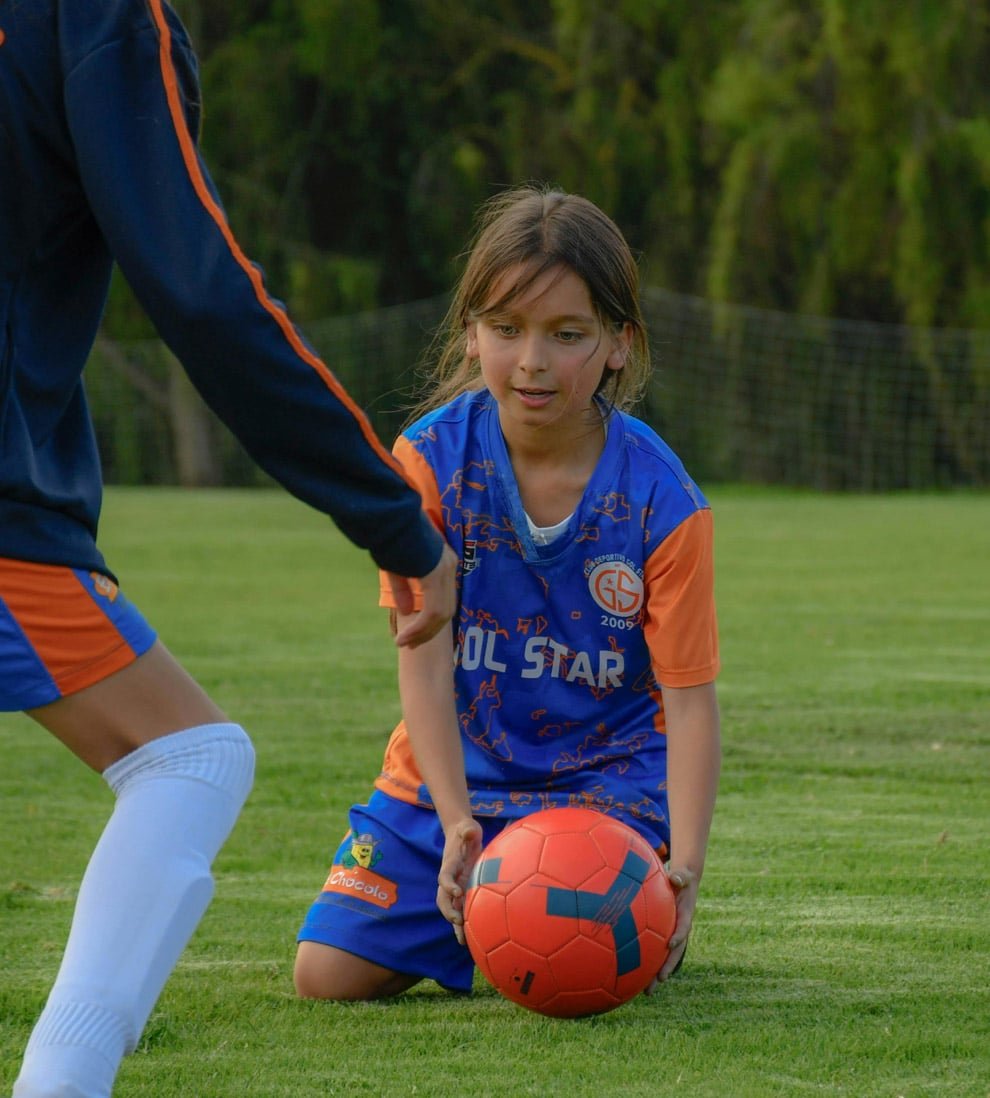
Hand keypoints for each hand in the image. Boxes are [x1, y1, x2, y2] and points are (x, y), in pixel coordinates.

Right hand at [387, 543, 457, 648]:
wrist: (389, 517)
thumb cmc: (390, 538)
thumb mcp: (397, 569)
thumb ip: (404, 589)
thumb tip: (406, 611)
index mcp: (444, 562)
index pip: (445, 599)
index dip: (432, 622)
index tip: (415, 636)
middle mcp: (449, 567)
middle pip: (447, 610)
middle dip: (429, 632)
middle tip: (410, 645)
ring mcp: (444, 570)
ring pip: (441, 614)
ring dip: (422, 633)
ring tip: (404, 643)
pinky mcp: (435, 575)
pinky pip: (432, 611)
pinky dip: (419, 627)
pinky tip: (404, 636)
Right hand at [435, 816, 483, 944]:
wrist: (462, 835)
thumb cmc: (466, 831)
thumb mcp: (467, 828)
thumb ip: (467, 830)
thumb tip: (470, 831)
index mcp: (450, 864)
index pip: (445, 876)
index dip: (449, 884)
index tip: (457, 891)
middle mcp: (450, 878)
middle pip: (443, 898)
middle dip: (448, 910)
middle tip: (458, 921)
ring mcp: (455, 886)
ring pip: (451, 908)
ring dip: (455, 924)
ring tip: (463, 941)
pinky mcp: (463, 891)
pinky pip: (461, 909)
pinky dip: (464, 923)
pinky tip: (472, 938)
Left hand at [647, 866, 697, 991]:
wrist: (684, 885)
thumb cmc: (680, 880)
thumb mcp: (682, 877)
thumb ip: (680, 877)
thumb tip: (675, 877)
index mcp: (685, 916)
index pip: (683, 927)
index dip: (678, 935)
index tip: (670, 943)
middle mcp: (679, 930)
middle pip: (675, 952)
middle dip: (668, 966)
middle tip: (660, 980)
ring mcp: (672, 936)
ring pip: (665, 958)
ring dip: (657, 974)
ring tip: (647, 992)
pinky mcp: (663, 939)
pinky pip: (656, 953)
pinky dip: (648, 966)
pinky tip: (634, 979)